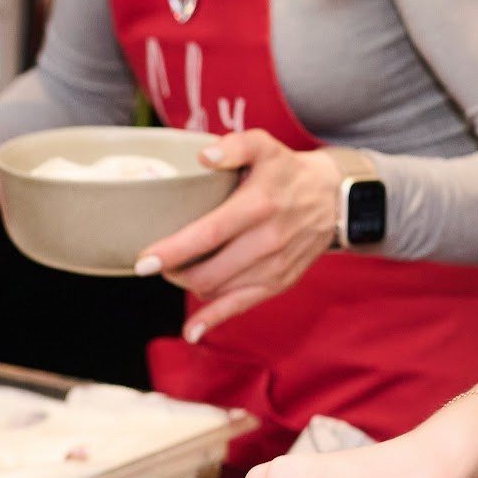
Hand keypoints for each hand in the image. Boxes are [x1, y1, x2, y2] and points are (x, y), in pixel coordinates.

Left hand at [139, 131, 343, 342]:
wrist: (335, 199)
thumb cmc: (288, 171)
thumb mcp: (265, 145)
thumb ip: (234, 146)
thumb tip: (204, 157)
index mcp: (259, 205)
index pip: (209, 234)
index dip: (173, 251)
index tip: (143, 261)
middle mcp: (269, 240)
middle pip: (208, 272)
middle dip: (174, 272)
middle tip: (156, 262)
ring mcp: (275, 266)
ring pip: (218, 289)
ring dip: (190, 285)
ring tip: (177, 271)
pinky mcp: (280, 282)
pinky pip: (240, 306)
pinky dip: (213, 319)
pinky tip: (192, 331)